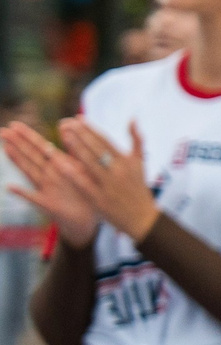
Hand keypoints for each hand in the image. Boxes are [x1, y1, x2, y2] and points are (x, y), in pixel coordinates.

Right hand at [0, 120, 100, 246]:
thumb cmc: (85, 193)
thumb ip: (74, 150)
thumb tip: (69, 128)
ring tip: (6, 147)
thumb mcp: (82, 170)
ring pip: (30, 171)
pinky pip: (34, 198)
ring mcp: (46, 189)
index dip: (27, 136)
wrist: (87, 220)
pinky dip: (23, 194)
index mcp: (58, 166)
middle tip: (3, 131)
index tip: (14, 124)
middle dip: (17, 143)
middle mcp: (49, 175)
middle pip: (31, 156)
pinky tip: (10, 188)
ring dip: (18, 160)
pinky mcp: (48, 204)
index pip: (40, 147)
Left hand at [54, 120, 160, 243]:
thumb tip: (132, 118)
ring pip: (90, 163)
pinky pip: (83, 183)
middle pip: (97, 150)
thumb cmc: (138, 188)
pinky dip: (73, 173)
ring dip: (76, 149)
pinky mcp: (99, 199)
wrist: (141, 218)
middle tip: (66, 124)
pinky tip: (61, 163)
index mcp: (127, 162)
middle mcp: (118, 171)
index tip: (78, 119)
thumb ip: (137, 140)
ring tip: (64, 136)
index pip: (106, 142)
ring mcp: (108, 185)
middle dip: (81, 135)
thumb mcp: (140, 163)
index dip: (91, 130)